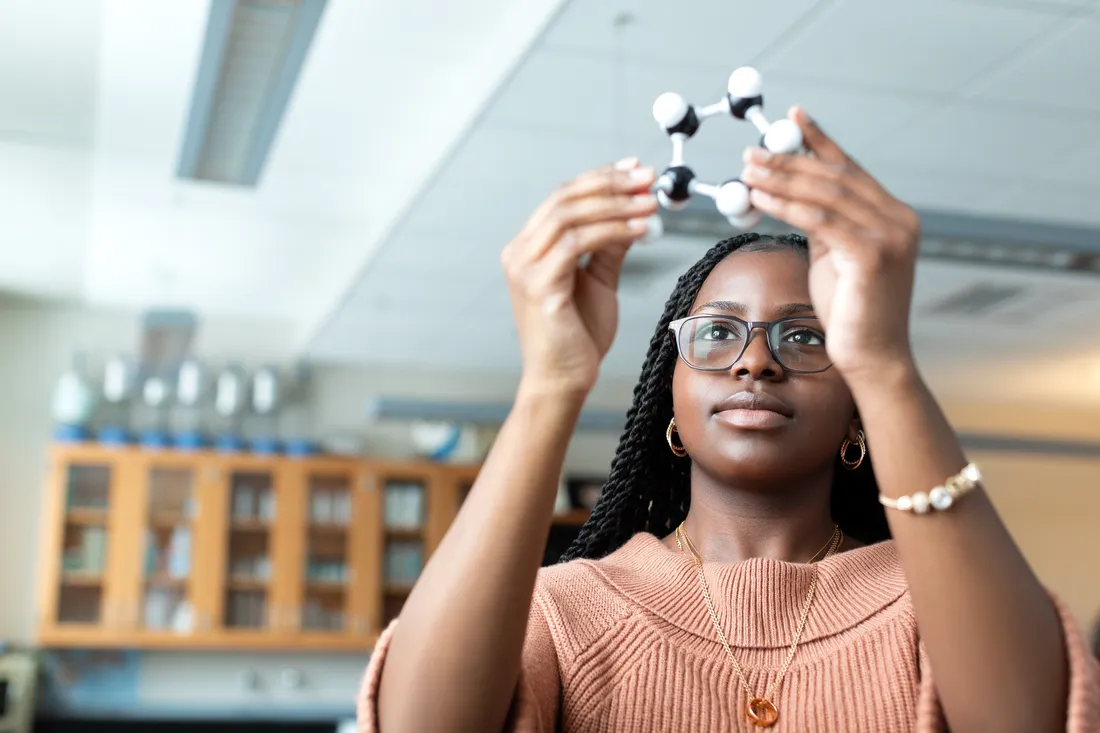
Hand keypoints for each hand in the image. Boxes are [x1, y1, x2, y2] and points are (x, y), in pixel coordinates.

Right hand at [501, 158, 657, 394]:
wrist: (563, 381)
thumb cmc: (578, 337)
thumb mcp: (599, 281)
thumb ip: (610, 247)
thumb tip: (633, 212)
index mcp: (529, 248)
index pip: (563, 198)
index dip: (600, 178)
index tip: (635, 168)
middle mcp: (519, 253)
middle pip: (564, 199)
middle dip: (611, 183)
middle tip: (647, 177)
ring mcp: (524, 268)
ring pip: (570, 216)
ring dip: (615, 204)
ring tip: (650, 201)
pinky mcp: (538, 286)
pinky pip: (577, 244)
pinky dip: (612, 231)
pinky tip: (641, 229)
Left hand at [739, 107, 921, 379]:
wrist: (873, 359)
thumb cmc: (850, 314)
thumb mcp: (835, 258)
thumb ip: (824, 225)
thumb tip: (793, 194)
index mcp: (893, 216)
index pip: (850, 169)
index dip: (819, 141)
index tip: (791, 117)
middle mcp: (899, 219)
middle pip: (835, 176)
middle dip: (790, 159)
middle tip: (752, 150)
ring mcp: (891, 235)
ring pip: (826, 194)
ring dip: (782, 178)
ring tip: (748, 169)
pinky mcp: (874, 254)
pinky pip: (821, 220)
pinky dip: (787, 205)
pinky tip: (760, 198)